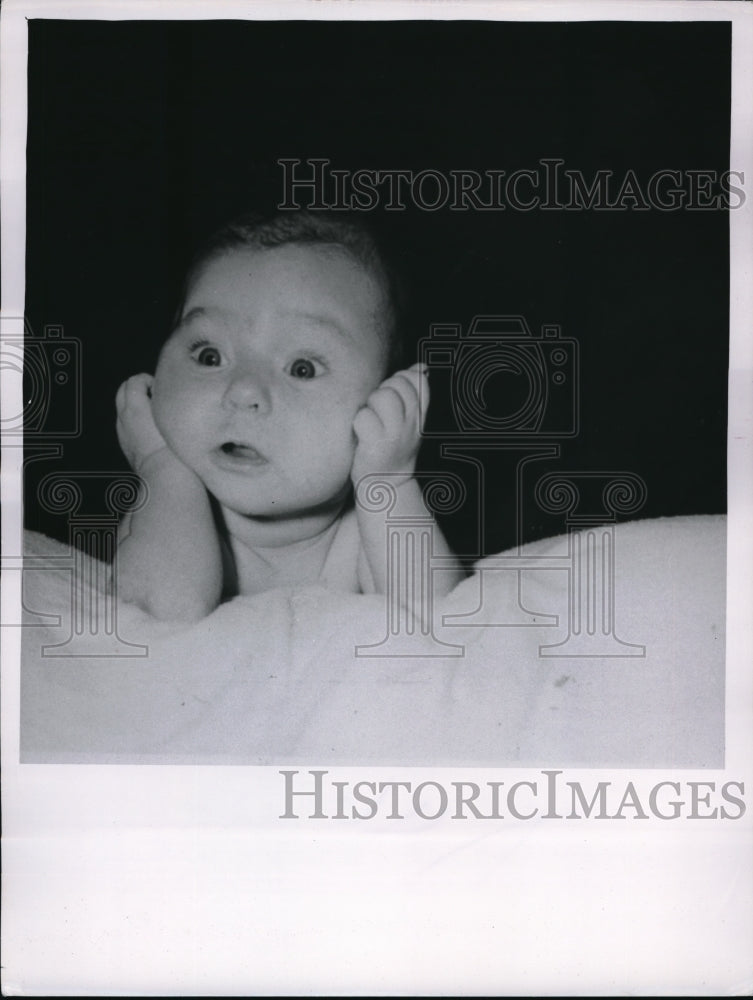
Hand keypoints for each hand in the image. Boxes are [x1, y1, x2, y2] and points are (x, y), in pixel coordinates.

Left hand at [115, 373, 169, 472]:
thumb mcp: (175, 415)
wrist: (167, 477)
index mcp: (135, 406)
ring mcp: (123, 431)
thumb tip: (167, 391)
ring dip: (135, 404)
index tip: (163, 388)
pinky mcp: (126, 444)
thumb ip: (167, 398)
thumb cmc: (176, 447)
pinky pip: (126, 424)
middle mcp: (124, 417)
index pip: (135, 380)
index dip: (149, 380)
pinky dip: (134, 420)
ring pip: (123, 407)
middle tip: (157, 395)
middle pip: (123, 390)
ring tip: (155, 412)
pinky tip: (151, 428)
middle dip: (138, 388)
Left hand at [351, 363, 427, 484]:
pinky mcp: (376, 446)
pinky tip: (361, 436)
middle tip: (378, 412)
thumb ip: (413, 393)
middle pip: (397, 385)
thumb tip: (420, 366)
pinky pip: (363, 417)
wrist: (385, 484)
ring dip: (370, 405)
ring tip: (370, 421)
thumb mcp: (409, 421)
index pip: (418, 381)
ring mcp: (394, 435)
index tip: (394, 397)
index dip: (401, 380)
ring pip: (382, 397)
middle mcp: (411, 424)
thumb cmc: (392, 446)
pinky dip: (358, 424)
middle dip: (382, 391)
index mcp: (419, 415)